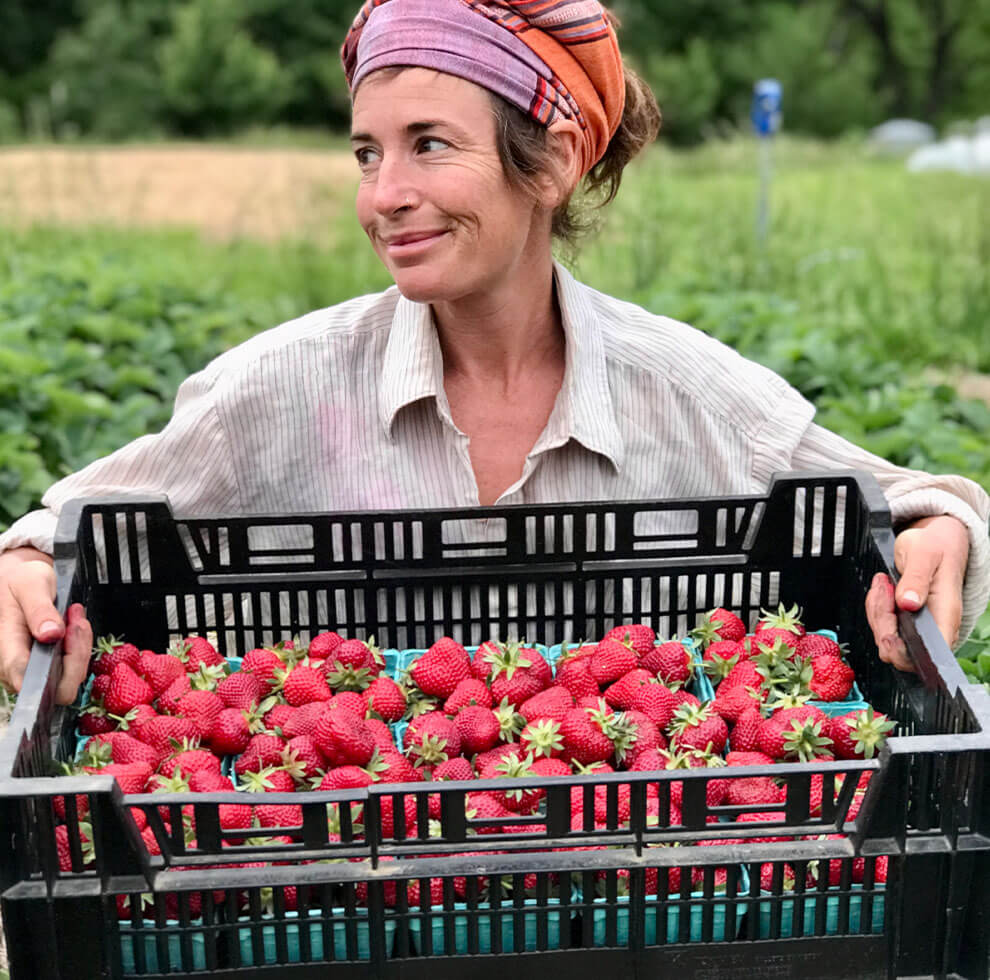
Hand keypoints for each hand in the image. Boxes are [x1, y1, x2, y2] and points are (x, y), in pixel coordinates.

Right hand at [0, 547, 92, 704]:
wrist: (16, 580)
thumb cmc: (19, 581)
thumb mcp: (31, 585)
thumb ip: (39, 610)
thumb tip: (50, 635)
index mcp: (6, 647)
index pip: (29, 681)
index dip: (61, 671)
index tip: (71, 633)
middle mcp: (13, 666)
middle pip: (57, 686)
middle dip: (78, 654)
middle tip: (78, 620)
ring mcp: (28, 670)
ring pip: (66, 679)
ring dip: (79, 648)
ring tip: (75, 617)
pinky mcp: (40, 667)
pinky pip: (68, 668)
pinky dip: (77, 648)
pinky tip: (73, 625)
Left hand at [865, 515, 969, 670]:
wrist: (936, 542)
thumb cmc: (936, 548)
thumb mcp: (925, 555)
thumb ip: (916, 579)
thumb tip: (909, 603)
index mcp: (946, 616)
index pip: (927, 654)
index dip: (902, 652)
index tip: (887, 634)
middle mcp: (935, 627)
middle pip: (897, 650)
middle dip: (881, 621)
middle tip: (883, 587)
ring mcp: (919, 626)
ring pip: (885, 638)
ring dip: (876, 610)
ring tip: (884, 583)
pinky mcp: (905, 622)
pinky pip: (881, 626)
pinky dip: (876, 608)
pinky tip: (882, 589)